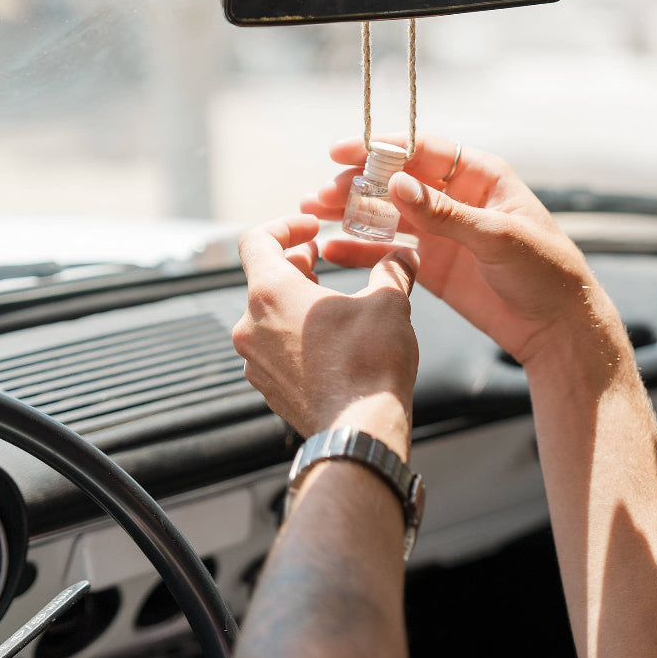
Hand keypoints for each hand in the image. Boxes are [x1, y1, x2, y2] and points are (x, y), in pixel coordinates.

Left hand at [232, 215, 419, 451]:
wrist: (360, 430)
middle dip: (296, 263)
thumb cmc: (370, 363)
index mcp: (271, 293)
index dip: (285, 226)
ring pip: (268, 315)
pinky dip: (297, 333)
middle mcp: (251, 325)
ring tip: (332, 302)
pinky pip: (275, 348)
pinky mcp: (267, 387)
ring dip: (297, 300)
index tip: (312, 228)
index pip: (256, 240)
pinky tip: (332, 341)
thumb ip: (394, 270)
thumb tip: (406, 256)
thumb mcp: (389, 302)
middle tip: (323, 257)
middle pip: (263, 278)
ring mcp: (255, 360)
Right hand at [301, 136, 618, 367]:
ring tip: (312, 212)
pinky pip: (390, 251)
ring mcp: (442, 233)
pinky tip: (332, 248)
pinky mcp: (432, 266)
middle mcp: (456, 199)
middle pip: (397, 181)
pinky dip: (361, 249)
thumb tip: (397, 183)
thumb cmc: (546, 272)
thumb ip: (446, 213)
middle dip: (358, 183)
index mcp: (480, 177)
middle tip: (321, 193)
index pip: (422, 150)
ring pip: (388, 214)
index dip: (380, 148)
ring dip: (352, 212)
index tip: (341, 152)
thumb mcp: (498, 237)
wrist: (558, 328)